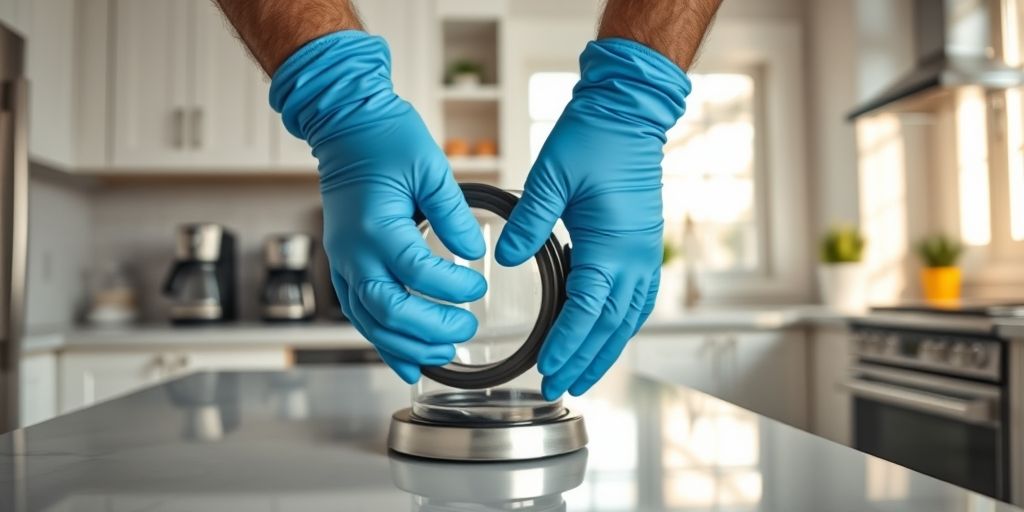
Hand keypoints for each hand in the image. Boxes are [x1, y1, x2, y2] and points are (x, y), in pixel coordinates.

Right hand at [271, 31, 486, 383]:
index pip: (418, 273)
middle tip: (467, 330)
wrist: (344, 127)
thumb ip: (453, 214)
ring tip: (443, 354)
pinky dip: (382, 340)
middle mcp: (354, 251)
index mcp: (377, 226)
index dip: (453, 287)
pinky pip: (358, 314)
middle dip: (431, 329)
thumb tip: (475, 252)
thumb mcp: (430, 168)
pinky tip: (406, 360)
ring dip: (407, 345)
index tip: (479, 286)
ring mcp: (343, 262)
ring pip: (370, 322)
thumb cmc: (385, 139)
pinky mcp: (342, 265)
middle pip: (390, 310)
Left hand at [496, 39, 690, 399]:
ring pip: (628, 319)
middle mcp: (634, 258)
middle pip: (611, 326)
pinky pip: (636, 300)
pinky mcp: (642, 246)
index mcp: (611, 245)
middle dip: (586, 360)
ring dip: (606, 350)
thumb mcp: (551, 176)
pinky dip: (620, 326)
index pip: (586, 309)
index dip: (567, 343)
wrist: (629, 112)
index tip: (548, 368)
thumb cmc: (593, 137)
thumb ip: (527, 222)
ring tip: (583, 376)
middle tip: (562, 387)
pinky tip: (605, 336)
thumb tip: (503, 259)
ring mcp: (643, 254)